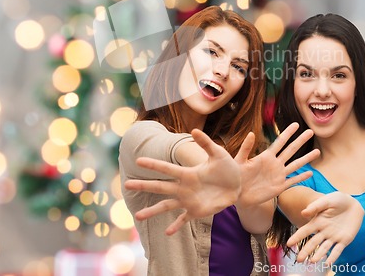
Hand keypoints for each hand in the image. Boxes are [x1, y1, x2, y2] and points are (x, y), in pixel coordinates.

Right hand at [124, 128, 240, 234]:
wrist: (237, 183)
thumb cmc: (226, 167)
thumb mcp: (218, 153)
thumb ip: (206, 143)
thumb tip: (194, 130)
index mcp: (188, 173)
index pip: (167, 169)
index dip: (153, 164)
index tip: (139, 161)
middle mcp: (184, 187)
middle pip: (160, 186)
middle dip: (144, 185)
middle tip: (126, 184)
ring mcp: (189, 200)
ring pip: (167, 206)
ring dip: (153, 211)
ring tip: (138, 216)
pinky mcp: (197, 211)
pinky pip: (184, 220)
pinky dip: (176, 226)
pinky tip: (167, 233)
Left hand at [234, 123, 318, 208]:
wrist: (237, 194)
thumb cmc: (236, 176)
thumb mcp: (240, 161)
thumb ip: (246, 148)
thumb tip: (251, 133)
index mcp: (266, 156)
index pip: (279, 142)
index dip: (288, 133)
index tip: (296, 124)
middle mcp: (274, 164)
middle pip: (291, 150)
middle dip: (300, 141)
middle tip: (311, 131)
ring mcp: (278, 175)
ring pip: (296, 165)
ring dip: (306, 158)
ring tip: (317, 151)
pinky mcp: (279, 187)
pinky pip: (293, 181)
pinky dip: (301, 177)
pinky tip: (310, 173)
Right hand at [287, 192, 363, 264]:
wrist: (353, 204)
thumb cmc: (337, 200)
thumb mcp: (326, 200)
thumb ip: (315, 207)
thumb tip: (303, 213)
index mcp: (317, 221)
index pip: (305, 231)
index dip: (297, 237)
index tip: (289, 244)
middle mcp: (324, 231)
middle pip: (313, 243)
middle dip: (305, 251)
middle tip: (299, 260)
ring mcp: (334, 236)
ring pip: (324, 248)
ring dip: (318, 255)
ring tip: (312, 262)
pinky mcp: (344, 240)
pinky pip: (338, 250)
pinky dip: (333, 257)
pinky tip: (328, 263)